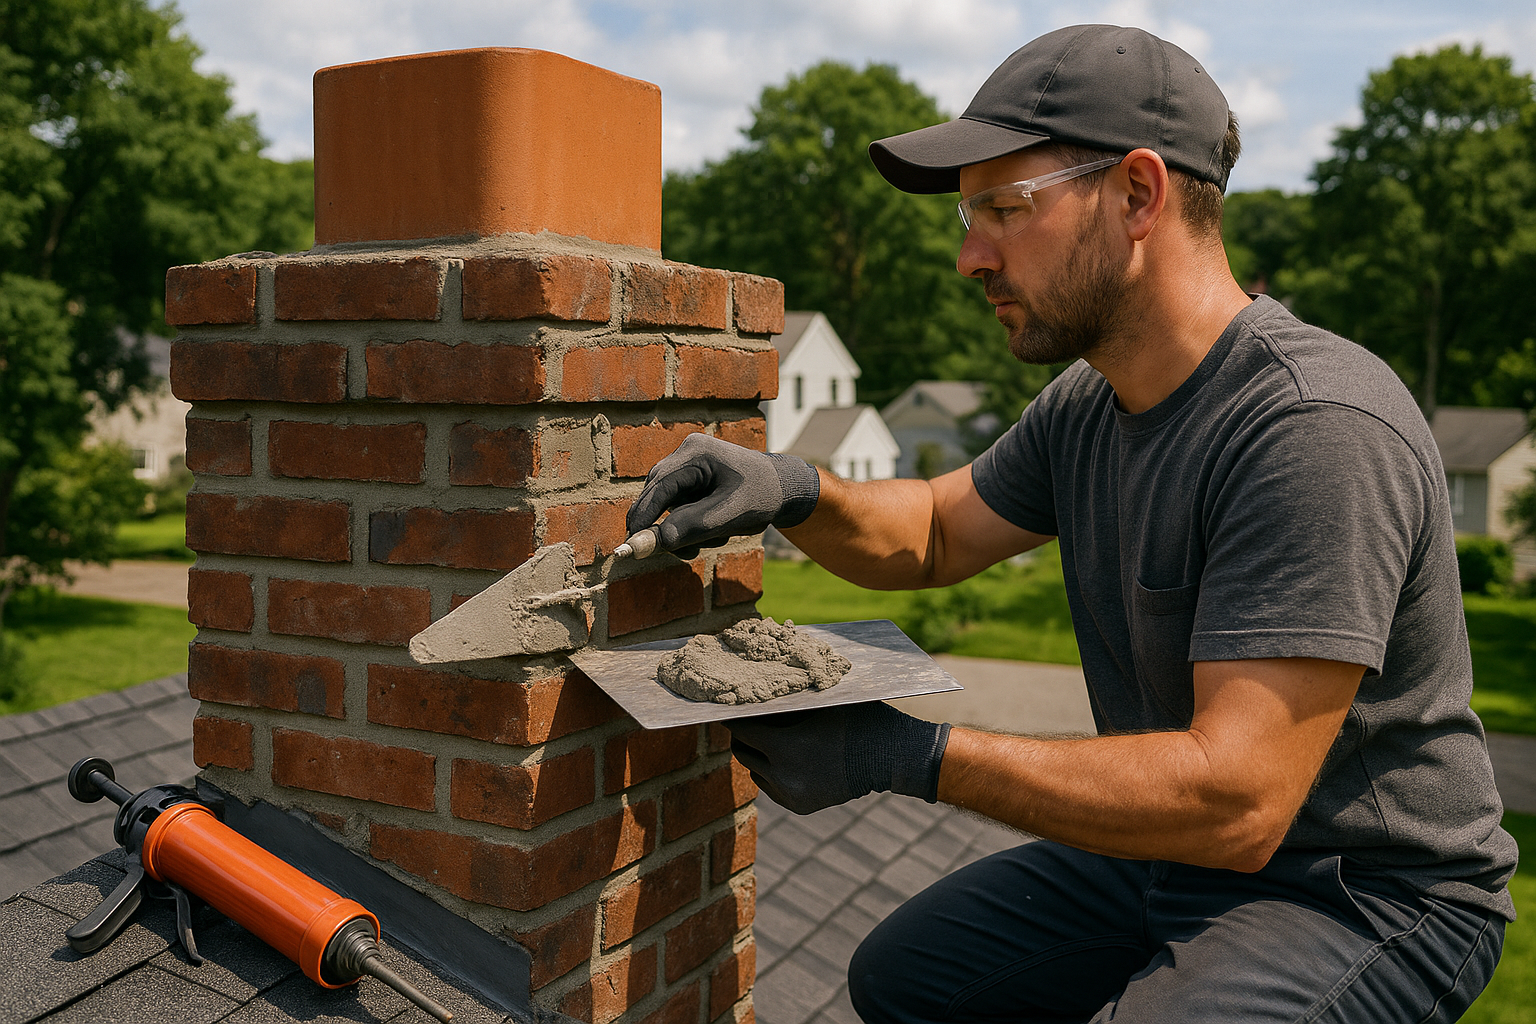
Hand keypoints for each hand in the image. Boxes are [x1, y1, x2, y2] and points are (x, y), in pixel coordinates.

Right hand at [625, 434, 820, 555]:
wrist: (786, 488)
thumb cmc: (762, 497)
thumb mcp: (727, 516)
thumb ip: (687, 528)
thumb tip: (645, 544)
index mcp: (695, 453)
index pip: (656, 488)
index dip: (642, 519)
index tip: (629, 547)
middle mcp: (686, 454)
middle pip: (657, 497)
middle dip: (670, 528)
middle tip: (689, 552)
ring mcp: (688, 465)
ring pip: (668, 506)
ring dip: (686, 529)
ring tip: (719, 536)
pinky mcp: (691, 479)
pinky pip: (679, 506)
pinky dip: (692, 524)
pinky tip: (717, 529)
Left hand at [728, 703, 950, 814]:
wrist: (889, 755)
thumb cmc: (856, 718)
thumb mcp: (818, 703)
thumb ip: (785, 700)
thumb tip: (753, 691)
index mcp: (784, 747)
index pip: (742, 729)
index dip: (734, 716)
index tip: (729, 706)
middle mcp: (782, 776)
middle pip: (743, 752)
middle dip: (743, 734)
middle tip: (745, 719)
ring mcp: (790, 794)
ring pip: (754, 771)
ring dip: (757, 754)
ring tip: (766, 736)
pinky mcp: (799, 805)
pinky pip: (771, 786)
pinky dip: (771, 772)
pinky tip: (784, 757)